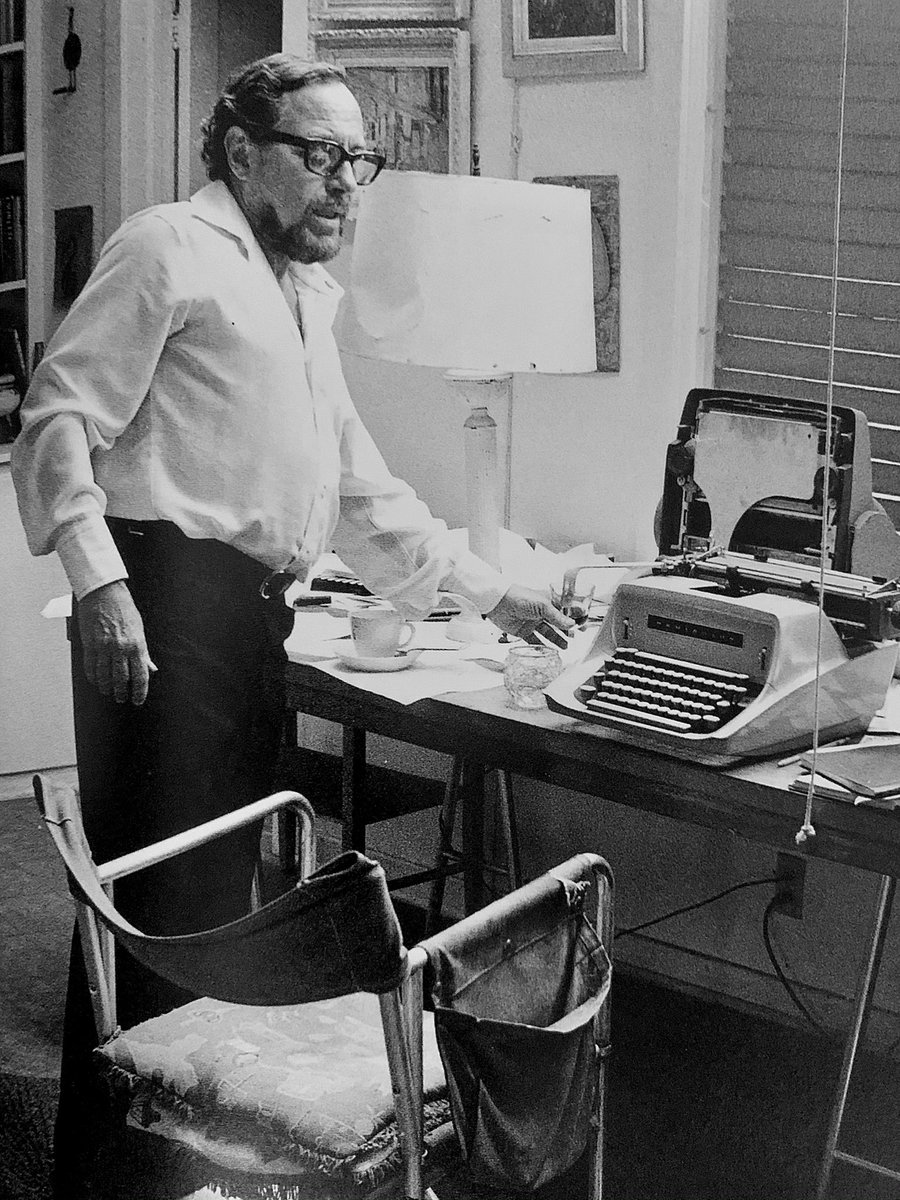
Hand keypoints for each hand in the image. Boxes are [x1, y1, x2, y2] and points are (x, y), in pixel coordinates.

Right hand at [77, 580, 156, 704]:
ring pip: (104, 676)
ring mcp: (104, 647)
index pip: (140, 675)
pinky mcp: (90, 644)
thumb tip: (151, 669)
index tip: (137, 700)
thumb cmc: (124, 609)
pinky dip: (93, 677)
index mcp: (137, 645)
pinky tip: (95, 681)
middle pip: (121, 679)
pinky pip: (90, 667)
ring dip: (106, 687)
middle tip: (121, 698)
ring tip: (108, 692)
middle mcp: (121, 648)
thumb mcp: (140, 630)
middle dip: (121, 692)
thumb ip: (144, 652)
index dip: (139, 692)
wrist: (104, 593)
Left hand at [485, 584, 573, 647]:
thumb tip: (571, 624)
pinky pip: (534, 641)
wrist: (497, 601)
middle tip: (575, 636)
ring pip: (548, 633)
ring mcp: (533, 622)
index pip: (564, 610)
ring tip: (565, 646)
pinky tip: (548, 651)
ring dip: (557, 640)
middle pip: (557, 623)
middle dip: (567, 630)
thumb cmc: (520, 596)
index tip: (582, 625)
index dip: (574, 617)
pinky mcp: (523, 631)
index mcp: (547, 602)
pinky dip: (541, 646)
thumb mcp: (542, 605)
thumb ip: (557, 616)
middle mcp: (541, 612)